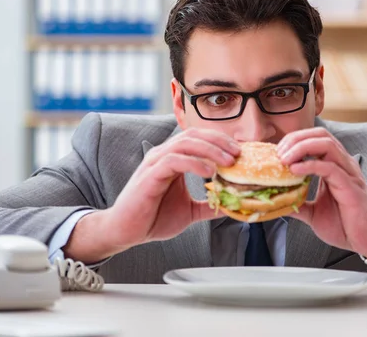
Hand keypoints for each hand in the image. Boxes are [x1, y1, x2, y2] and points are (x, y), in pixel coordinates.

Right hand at [64, 128, 239, 262]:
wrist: (126, 232)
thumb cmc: (153, 218)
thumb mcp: (189, 211)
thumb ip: (208, 204)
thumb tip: (230, 205)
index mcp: (173, 158)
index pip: (199, 138)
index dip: (221, 141)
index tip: (241, 151)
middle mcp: (163, 155)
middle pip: (195, 135)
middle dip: (220, 141)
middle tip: (239, 153)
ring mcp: (155, 163)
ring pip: (185, 144)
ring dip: (210, 150)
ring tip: (228, 162)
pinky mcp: (149, 175)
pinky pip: (174, 161)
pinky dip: (193, 163)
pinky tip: (208, 172)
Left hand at [278, 127, 366, 276]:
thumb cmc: (348, 225)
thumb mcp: (314, 213)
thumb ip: (298, 204)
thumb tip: (277, 202)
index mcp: (334, 166)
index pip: (314, 139)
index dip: (294, 140)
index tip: (276, 153)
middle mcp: (343, 165)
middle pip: (320, 135)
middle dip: (296, 138)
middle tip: (277, 153)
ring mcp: (348, 174)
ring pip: (326, 144)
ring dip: (301, 147)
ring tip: (284, 159)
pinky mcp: (351, 187)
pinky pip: (331, 168)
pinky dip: (311, 165)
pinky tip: (296, 170)